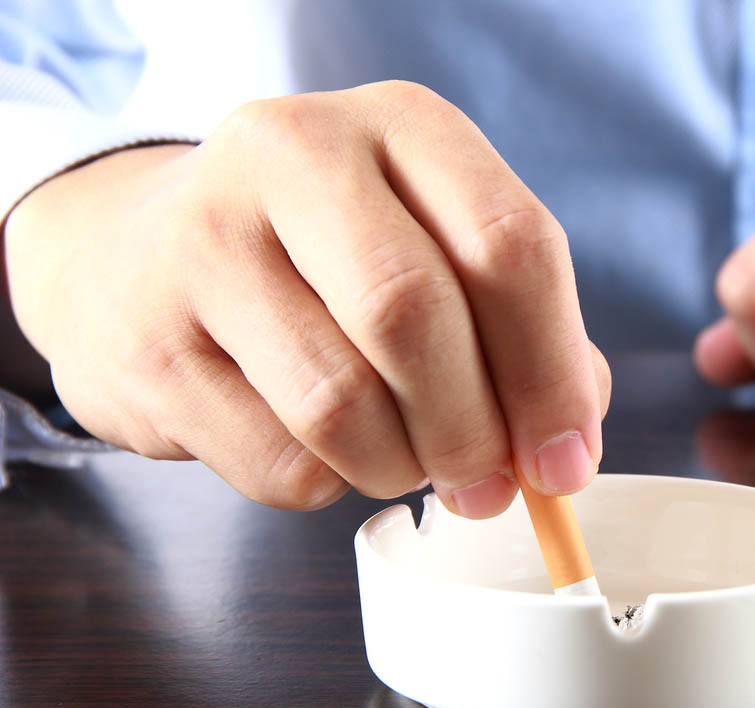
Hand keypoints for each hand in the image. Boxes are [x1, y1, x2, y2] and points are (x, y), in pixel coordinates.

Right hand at [3, 81, 609, 512]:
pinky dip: (328, 484)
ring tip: (404, 460)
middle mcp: (293, 156)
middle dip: (473, 432)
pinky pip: (279, 463)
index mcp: (399, 125)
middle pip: (413, 315)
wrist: (139, 251)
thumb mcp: (437, 248)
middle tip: (488, 486)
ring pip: (341, 405)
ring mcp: (203, 242)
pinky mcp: (148, 345)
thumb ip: (521, 332)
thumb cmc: (327, 259)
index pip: (508, 243)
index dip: (551, 373)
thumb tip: (565, 447)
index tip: (565, 460)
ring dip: (399, 467)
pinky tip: (324, 449)